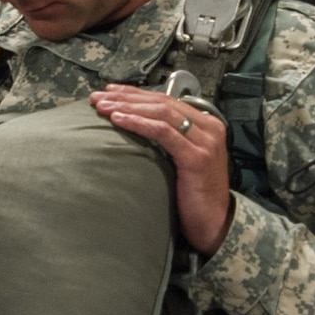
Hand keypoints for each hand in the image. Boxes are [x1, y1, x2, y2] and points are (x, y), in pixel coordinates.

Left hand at [93, 85, 234, 255]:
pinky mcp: (197, 157)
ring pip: (161, 113)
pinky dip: (138, 123)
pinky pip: (163, 133)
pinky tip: (118, 120)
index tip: (109, 91)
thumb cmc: (194, 194)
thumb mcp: (181, 160)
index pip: (166, 100)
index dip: (135, 93)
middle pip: (161, 103)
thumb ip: (167, 142)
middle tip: (98, 96)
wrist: (215, 222)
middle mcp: (209, 127)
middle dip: (127, 97)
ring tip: (103, 107)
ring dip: (128, 107)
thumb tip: (134, 128)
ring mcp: (205, 141)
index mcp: (205, 124)